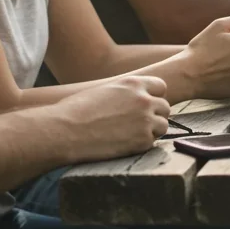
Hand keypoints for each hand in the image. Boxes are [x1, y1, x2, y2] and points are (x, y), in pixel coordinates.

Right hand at [55, 76, 169, 161]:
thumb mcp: (105, 91)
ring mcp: (145, 119)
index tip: (145, 106)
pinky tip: (123, 144)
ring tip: (130, 135)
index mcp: (134, 83)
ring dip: (151, 131)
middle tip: (137, 125)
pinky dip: (141, 145)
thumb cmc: (76, 110)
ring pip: (163, 126)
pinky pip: (152, 142)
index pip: (161, 87)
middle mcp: (144, 99)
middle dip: (155, 116)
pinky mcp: (142, 140)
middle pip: (165, 107)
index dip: (154, 97)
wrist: (64, 131)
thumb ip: (125, 93)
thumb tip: (134, 100)